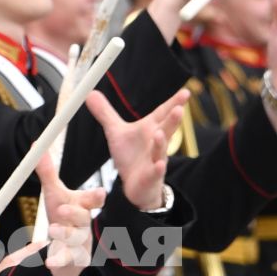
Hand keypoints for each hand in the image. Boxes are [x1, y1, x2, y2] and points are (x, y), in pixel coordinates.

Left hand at [0, 154, 103, 275]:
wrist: (66, 247)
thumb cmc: (63, 216)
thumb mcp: (54, 194)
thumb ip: (47, 172)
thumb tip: (35, 145)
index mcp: (82, 205)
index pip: (93, 199)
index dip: (95, 196)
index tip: (99, 193)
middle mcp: (83, 223)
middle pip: (83, 217)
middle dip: (75, 213)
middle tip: (64, 209)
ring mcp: (80, 242)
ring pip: (75, 238)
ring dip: (64, 233)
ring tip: (53, 229)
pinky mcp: (73, 258)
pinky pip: (67, 259)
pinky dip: (58, 260)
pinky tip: (49, 261)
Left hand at [87, 88, 184, 210]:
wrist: (136, 184)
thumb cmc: (131, 156)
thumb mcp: (116, 132)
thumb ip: (106, 113)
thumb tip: (90, 93)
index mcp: (150, 129)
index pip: (163, 113)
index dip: (174, 102)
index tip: (186, 92)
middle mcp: (156, 143)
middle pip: (166, 129)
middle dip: (173, 119)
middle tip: (179, 109)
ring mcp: (155, 160)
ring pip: (161, 150)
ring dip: (161, 142)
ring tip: (160, 133)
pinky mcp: (151, 176)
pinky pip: (155, 172)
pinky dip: (158, 169)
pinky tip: (160, 165)